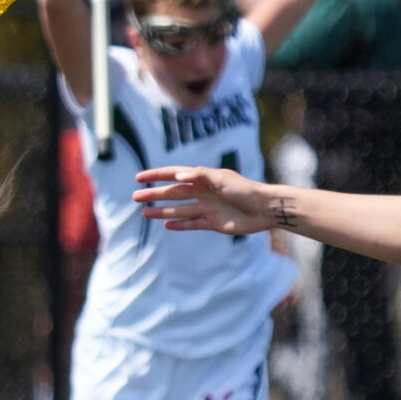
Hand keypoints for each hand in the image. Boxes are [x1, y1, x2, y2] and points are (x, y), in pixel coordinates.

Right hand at [134, 165, 276, 235]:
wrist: (265, 209)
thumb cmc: (246, 190)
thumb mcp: (222, 179)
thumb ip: (199, 176)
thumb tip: (177, 176)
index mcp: (203, 178)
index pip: (174, 175)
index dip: (156, 176)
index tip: (139, 178)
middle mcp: (203, 192)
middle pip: (173, 193)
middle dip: (154, 194)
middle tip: (135, 197)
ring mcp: (208, 208)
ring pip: (179, 209)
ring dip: (162, 210)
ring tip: (144, 213)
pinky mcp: (214, 223)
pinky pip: (192, 223)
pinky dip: (179, 224)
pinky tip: (166, 225)